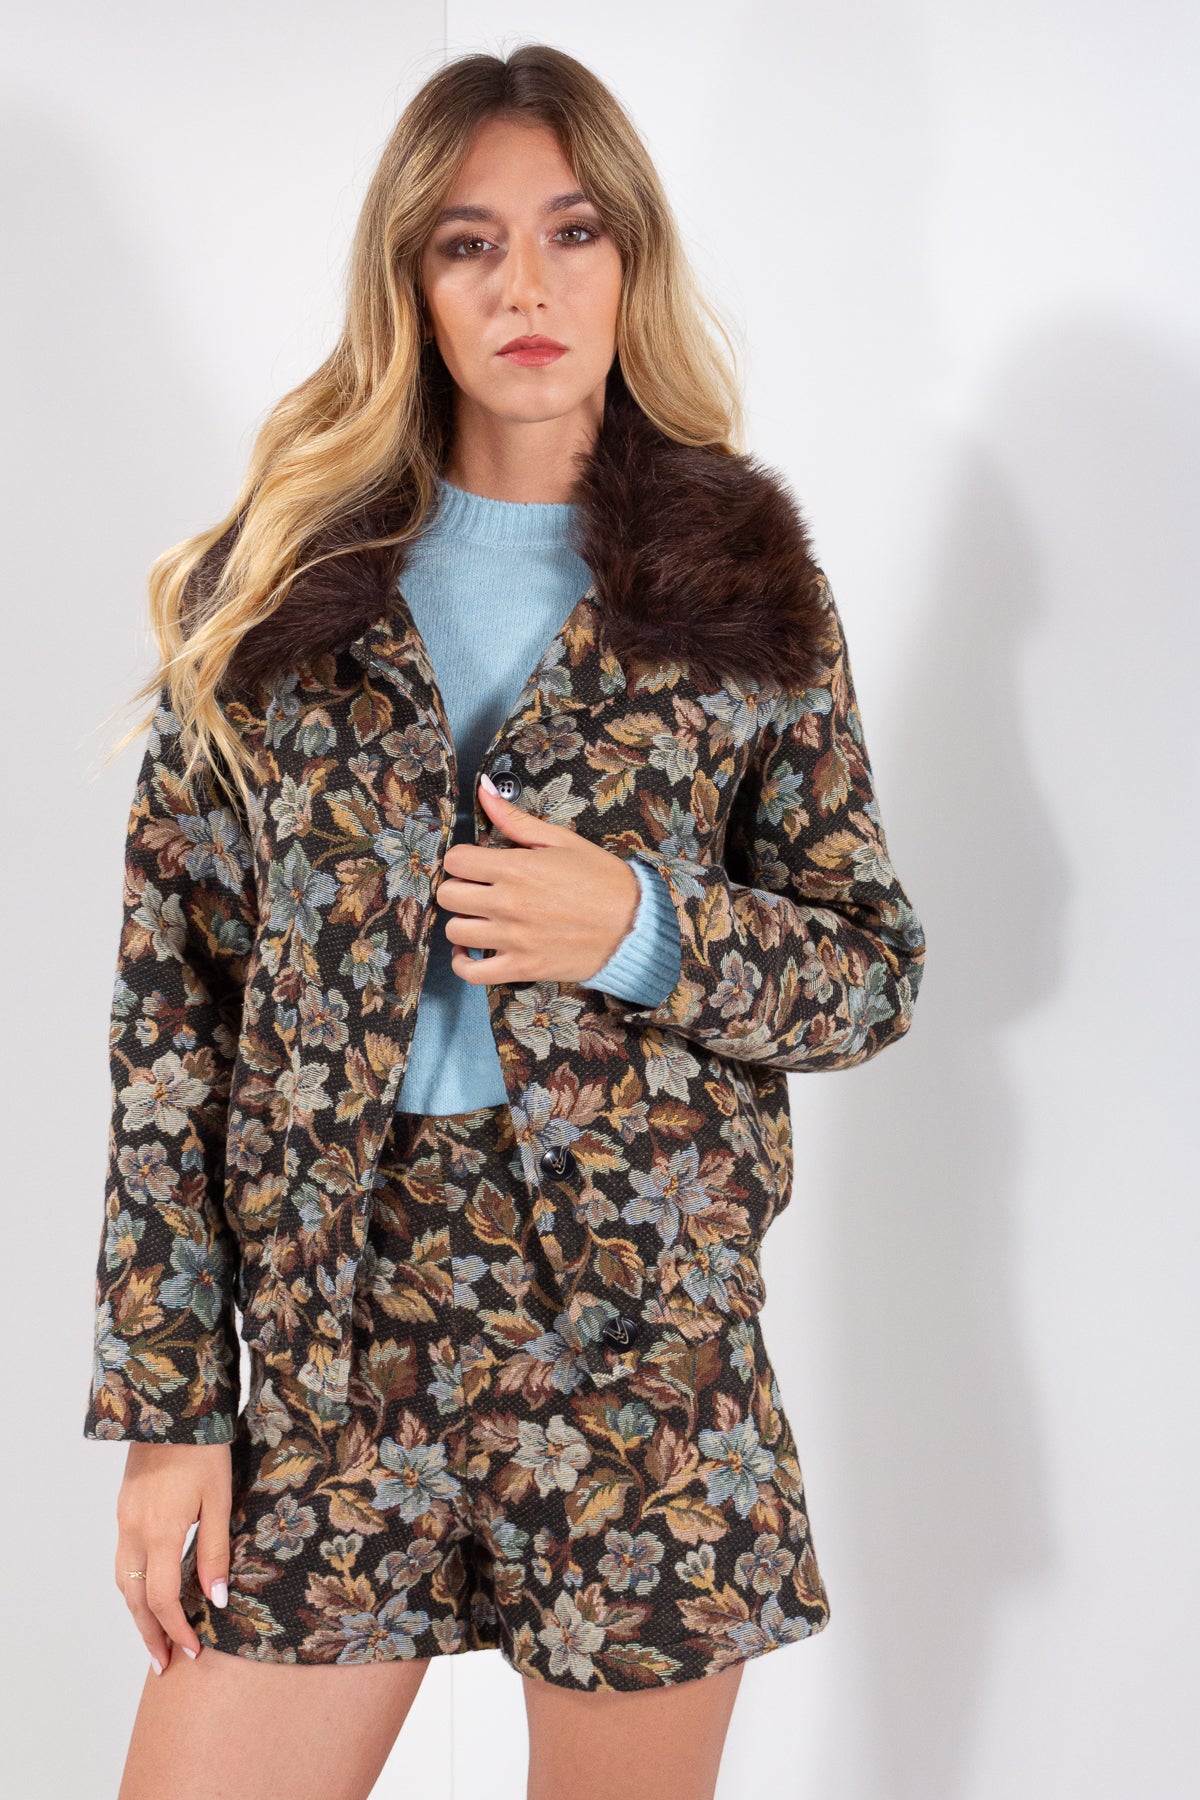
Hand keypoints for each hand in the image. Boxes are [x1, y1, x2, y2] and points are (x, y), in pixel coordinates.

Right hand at [115, 1442, 231, 1674]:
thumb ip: (216, 1552)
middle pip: (135, 1598)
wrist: (172, 1406)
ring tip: (155, 1637)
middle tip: (163, 1665)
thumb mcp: (220, 1499)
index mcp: (159, 1532)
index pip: (161, 1599)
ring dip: (138, 1613)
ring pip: (124, 1580)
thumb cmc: (205, 1449)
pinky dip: (134, 1586)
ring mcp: (124, 1519)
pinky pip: (123, 1559)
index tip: (193, 1652)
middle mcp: (133, 1531)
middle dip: (149, 1635)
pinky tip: (149, 1592)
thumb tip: (217, 1600)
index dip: (176, 1629)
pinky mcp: (124, 1508)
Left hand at [437, 773, 640, 985]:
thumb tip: (485, 789)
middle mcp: (509, 903)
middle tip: (477, 889)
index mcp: (516, 868)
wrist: (635, 924)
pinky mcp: (522, 967)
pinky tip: (471, 951)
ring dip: (462, 922)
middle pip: (449, 895)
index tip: (475, 864)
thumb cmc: (602, 879)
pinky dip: (463, 963)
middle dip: (459, 888)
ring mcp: (513, 939)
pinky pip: (472, 972)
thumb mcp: (561, 840)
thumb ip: (516, 819)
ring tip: (479, 918)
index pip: (455, 860)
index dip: (462, 859)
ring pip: (455, 931)